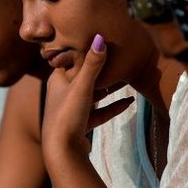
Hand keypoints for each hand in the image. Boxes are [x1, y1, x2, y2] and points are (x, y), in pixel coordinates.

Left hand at [41, 34, 132, 158]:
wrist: (62, 150)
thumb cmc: (67, 114)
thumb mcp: (81, 86)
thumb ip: (92, 63)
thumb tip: (100, 37)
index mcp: (58, 79)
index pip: (73, 59)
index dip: (87, 50)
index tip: (104, 41)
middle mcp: (63, 92)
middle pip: (85, 77)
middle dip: (102, 69)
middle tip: (120, 58)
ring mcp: (72, 109)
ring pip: (94, 94)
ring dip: (110, 88)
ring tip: (127, 79)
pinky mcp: (81, 124)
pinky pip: (100, 111)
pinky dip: (113, 106)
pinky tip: (130, 102)